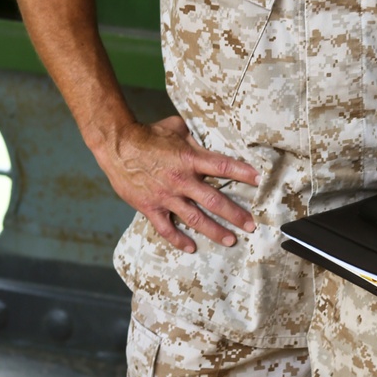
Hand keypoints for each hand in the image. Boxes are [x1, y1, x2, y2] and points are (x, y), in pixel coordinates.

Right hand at [94, 114, 259, 252]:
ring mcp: (165, 196)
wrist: (117, 145)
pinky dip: (178, 240)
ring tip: (230, 240)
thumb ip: (196, 138)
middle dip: (235, 214)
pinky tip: (191, 247)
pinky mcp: (149, 207)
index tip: (259, 180)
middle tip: (250, 225)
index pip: (222, 167)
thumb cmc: (149, 134)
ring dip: (214, 231)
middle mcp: (180, 180)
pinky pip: (166, 228)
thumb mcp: (177, 129)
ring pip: (194, 218)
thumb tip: (212, 138)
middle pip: (214, 200)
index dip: (242, 173)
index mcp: (189, 159)